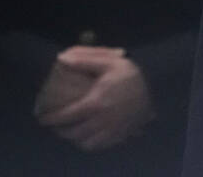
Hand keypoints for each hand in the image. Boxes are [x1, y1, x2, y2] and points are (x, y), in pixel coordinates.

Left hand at [36, 46, 155, 151]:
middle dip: (60, 131)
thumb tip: (61, 58)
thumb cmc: (130, 74)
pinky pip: (99, 146)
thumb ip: (85, 60)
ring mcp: (112, 130)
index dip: (51, 119)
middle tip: (55, 125)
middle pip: (73, 133)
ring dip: (73, 139)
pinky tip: (86, 136)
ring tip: (69, 131)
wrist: (159, 85)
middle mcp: (102, 120)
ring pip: (85, 143)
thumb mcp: (110, 62)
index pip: (67, 116)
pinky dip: (89, 144)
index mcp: (96, 103)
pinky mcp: (121, 135)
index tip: (43, 117)